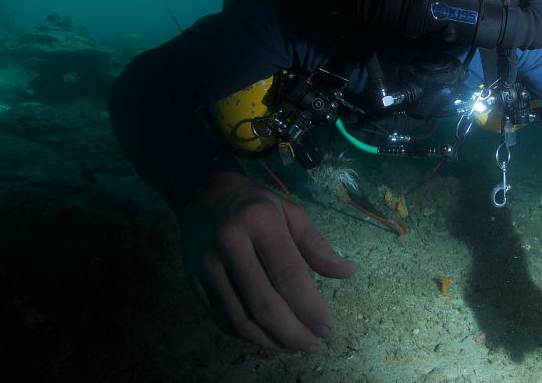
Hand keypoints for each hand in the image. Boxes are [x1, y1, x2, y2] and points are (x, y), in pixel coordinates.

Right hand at [180, 171, 356, 350]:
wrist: (205, 195)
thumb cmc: (257, 205)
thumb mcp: (291, 212)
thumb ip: (317, 245)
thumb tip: (348, 272)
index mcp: (260, 221)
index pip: (289, 275)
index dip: (310, 308)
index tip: (327, 328)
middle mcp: (229, 243)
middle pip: (264, 303)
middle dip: (293, 332)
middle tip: (313, 344)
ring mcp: (206, 265)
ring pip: (241, 318)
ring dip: (271, 341)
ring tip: (294, 346)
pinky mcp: (193, 281)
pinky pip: (222, 318)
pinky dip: (248, 335)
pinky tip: (269, 338)